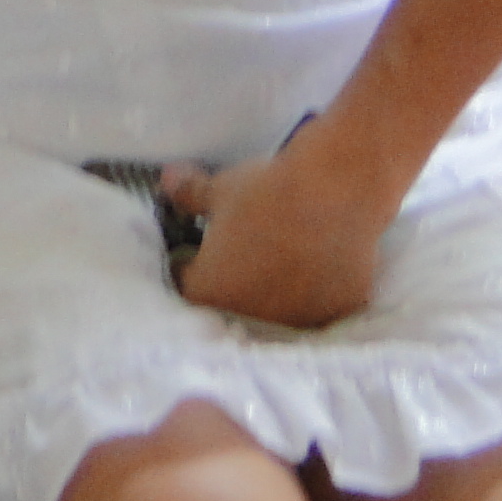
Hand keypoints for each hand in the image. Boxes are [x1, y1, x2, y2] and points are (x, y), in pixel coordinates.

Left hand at [165, 140, 392, 329]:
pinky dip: (313, 290)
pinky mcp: (335, 312)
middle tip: (246, 251)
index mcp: (210, 292)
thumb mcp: (219, 190)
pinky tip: (317, 264)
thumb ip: (188, 195)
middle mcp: (250, 317)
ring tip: (283, 256)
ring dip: (273, 290)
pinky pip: (316, 306)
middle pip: (232, 302)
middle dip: (233, 280)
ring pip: (276, 309)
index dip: (192, 262)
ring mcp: (297, 319)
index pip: (188, 284)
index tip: (203, 248)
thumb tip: (167, 181)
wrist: (335, 191)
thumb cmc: (267, 192)